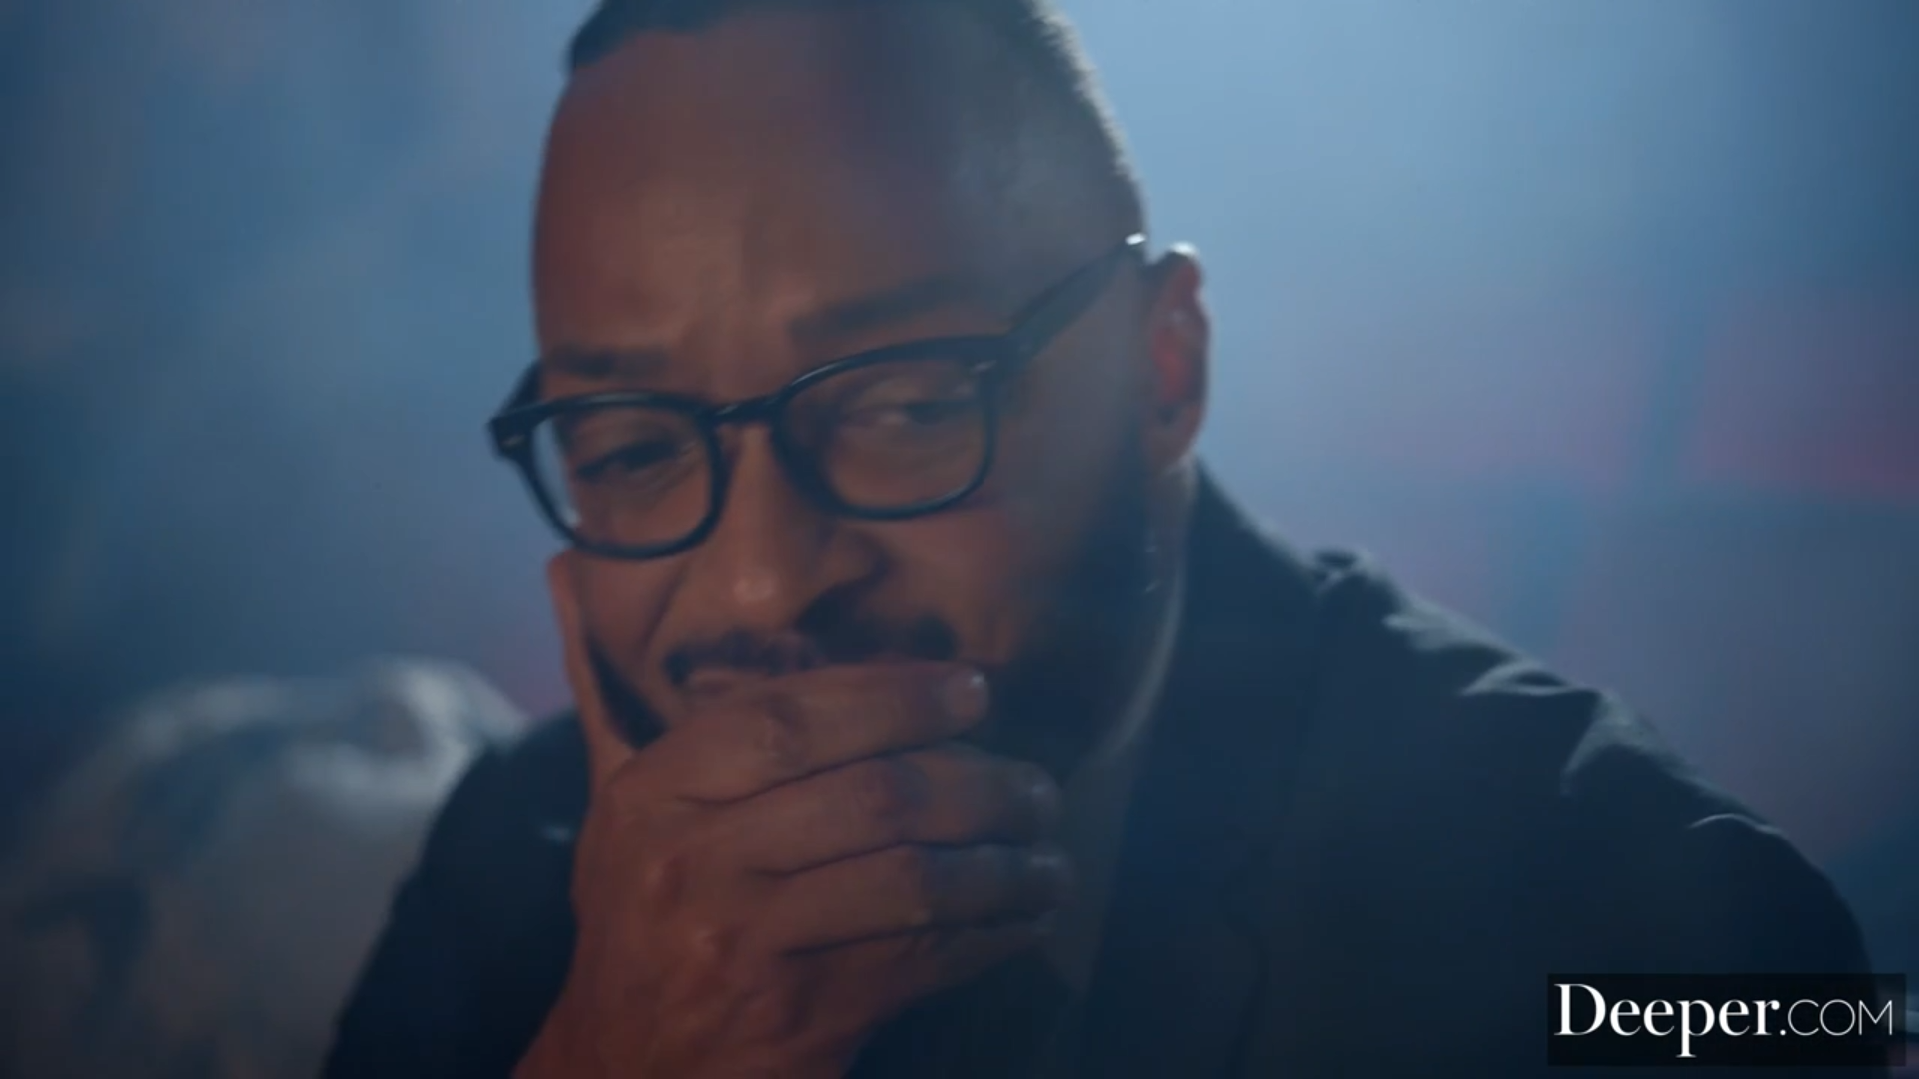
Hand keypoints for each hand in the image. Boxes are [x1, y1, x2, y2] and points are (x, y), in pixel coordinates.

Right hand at [516, 609, 1067, 1078]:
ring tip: (1047, 854)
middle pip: (872, 795)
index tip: (973, 690)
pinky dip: (989, 936)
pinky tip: (1024, 920)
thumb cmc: (636, 921)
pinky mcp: (797, 1015)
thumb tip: (570, 569)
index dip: (895, 697)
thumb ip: (618, 699)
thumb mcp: (619, 811)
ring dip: (1002, 865)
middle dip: (979, 783)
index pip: (790, 721)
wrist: (618, 1067)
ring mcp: (744, 943)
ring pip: (910, 877)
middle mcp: (694, 862)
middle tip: (1038, 785)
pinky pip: (919, 959)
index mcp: (656, 795)